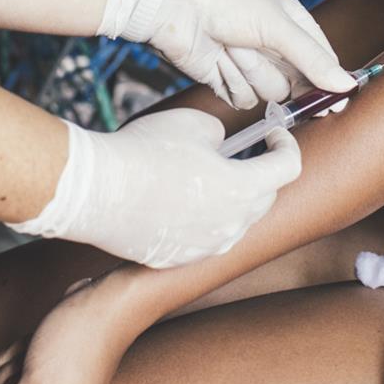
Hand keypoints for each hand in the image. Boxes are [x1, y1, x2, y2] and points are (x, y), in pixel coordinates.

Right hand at [8, 109, 299, 266]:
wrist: (96, 190)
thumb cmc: (144, 151)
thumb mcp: (193, 124)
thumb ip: (221, 135)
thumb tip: (223, 146)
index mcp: (242, 188)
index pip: (288, 169)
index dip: (286, 146)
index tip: (275, 135)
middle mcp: (231, 225)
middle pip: (265, 199)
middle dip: (261, 174)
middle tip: (245, 153)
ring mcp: (206, 247)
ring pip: (235, 222)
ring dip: (232, 200)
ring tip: (207, 177)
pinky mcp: (179, 259)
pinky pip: (205, 239)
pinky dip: (203, 220)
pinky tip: (180, 202)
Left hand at [99, 0, 354, 108]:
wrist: (172, 3)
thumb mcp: (277, 24)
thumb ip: (312, 59)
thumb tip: (347, 86)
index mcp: (292, 24)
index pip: (323, 61)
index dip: (330, 82)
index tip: (337, 103)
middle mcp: (273, 47)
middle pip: (298, 83)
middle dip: (283, 75)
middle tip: (263, 56)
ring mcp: (249, 66)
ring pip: (270, 93)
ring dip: (252, 73)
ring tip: (232, 46)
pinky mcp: (224, 81)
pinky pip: (242, 99)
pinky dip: (231, 82)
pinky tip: (217, 58)